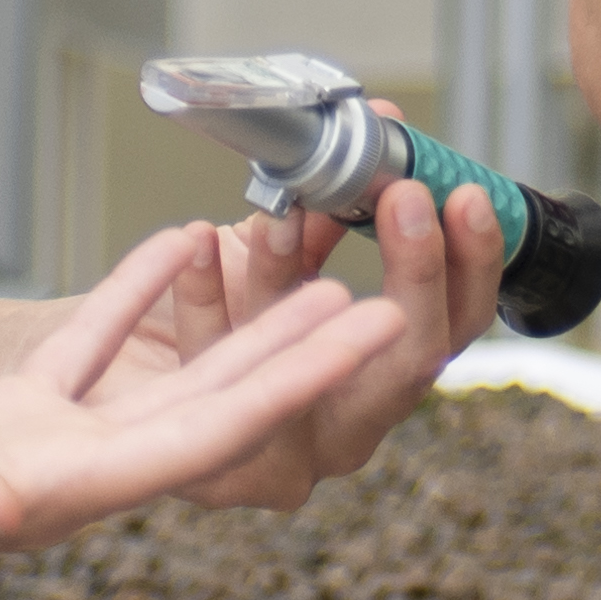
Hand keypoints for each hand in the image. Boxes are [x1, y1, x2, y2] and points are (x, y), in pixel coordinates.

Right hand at [0, 221, 405, 599]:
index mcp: (57, 494)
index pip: (200, 436)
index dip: (286, 387)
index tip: (360, 342)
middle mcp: (67, 475)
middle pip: (207, 406)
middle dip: (295, 358)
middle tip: (382, 303)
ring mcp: (33, 442)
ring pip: (160, 374)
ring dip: (234, 326)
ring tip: (303, 270)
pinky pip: (86, 345)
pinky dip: (135, 298)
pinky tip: (173, 247)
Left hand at [106, 136, 510, 508]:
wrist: (128, 380)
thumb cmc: (220, 321)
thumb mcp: (287, 258)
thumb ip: (336, 209)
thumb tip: (382, 126)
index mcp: (384, 375)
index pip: (454, 326)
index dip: (472, 264)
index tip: (467, 197)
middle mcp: (351, 424)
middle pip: (413, 364)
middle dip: (415, 275)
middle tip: (405, 200)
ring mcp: (291, 456)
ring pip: (310, 373)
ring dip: (297, 280)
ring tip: (285, 213)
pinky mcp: (215, 472)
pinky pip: (212, 375)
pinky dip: (208, 300)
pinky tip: (197, 245)